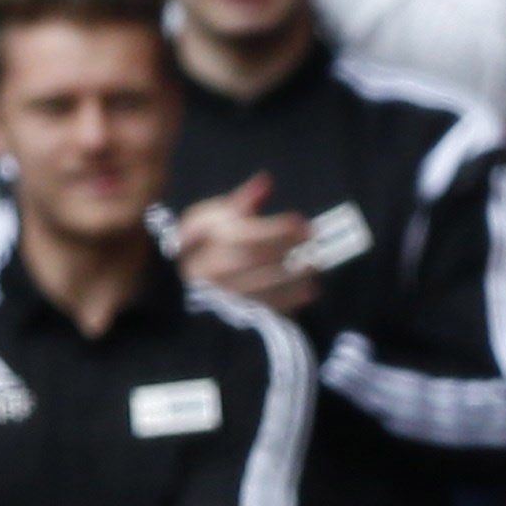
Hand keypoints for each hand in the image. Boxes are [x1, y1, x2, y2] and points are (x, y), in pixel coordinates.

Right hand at [173, 174, 318, 313]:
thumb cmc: (210, 249)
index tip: (301, 220)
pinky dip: (292, 298)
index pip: (235, 234)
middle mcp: (200, 273)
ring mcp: (217, 301)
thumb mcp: (216, 221)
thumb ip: (241, 202)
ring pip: (258, 288)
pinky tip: (310, 288)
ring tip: (314, 263)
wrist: (197, 296)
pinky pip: (265, 310)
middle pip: (247, 258)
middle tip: (312, 238)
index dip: (271, 229)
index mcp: (190, 243)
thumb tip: (265, 181)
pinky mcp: (234, 323)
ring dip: (292, 274)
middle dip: (283, 246)